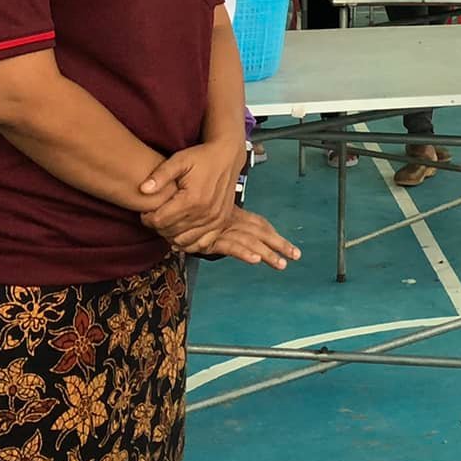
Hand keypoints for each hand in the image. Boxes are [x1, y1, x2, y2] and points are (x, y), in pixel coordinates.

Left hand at [138, 139, 243, 244]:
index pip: (160, 220)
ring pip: (184, 241)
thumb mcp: (179, 160)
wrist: (226, 156)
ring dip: (172, 235)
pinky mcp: (221, 223)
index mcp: (193, 199)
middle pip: (171, 232)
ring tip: (168, 223)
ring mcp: (215, 220)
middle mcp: (205, 213)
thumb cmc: (202, 157)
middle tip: (156, 216)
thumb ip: (160, 175)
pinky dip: (190, 243)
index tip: (146, 211)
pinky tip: (182, 234)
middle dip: (158, 226)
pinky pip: (203, 244)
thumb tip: (143, 189)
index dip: (148, 218)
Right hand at [178, 207, 301, 268]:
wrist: (165, 196)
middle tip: (296, 255)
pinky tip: (255, 259)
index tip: (288, 246)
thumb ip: (211, 218)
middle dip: (278, 244)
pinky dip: (243, 252)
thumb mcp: (201, 210)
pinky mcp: (209, 238)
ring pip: (249, 241)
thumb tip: (217, 231)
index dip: (273, 234)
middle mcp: (229, 220)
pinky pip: (229, 246)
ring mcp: (221, 229)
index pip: (257, 224)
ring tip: (282, 264)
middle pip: (259, 232)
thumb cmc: (182, 201)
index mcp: (231, 214)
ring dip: (266, 253)